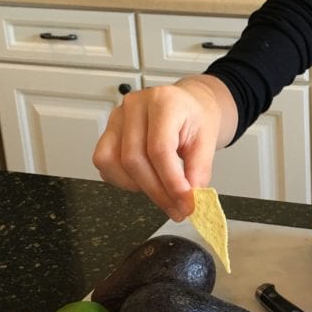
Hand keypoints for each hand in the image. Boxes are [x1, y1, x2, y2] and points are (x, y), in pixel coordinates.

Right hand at [92, 78, 227, 219]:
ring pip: (113, 162)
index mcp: (163, 102)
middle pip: (134, 159)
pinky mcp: (107, 131)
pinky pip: (104, 162)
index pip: (159, 149)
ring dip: (137, 187)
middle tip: (176, 209)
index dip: (171, 182)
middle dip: (156, 192)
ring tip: (161, 192)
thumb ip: (199, 171)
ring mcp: (117, 117)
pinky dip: (122, 180)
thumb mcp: (207, 141)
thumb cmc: (195, 118)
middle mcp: (135, 106)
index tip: (185, 204)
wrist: (186, 106)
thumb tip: (189, 199)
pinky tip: (143, 180)